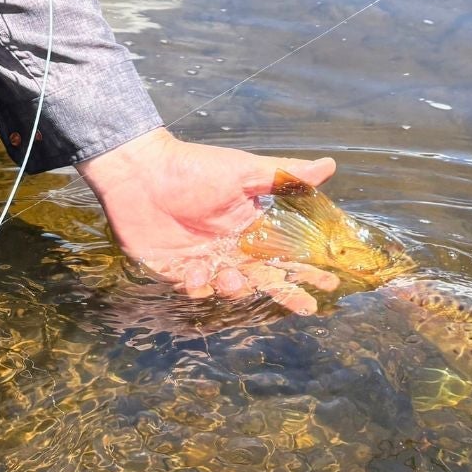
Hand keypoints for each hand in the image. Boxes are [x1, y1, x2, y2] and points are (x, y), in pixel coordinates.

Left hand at [77, 128, 340, 313]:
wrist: (141, 173)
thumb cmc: (194, 168)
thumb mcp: (243, 169)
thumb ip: (284, 174)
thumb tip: (330, 166)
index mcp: (249, 226)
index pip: (285, 252)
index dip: (306, 267)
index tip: (330, 279)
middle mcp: (231, 248)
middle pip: (264, 278)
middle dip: (287, 292)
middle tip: (306, 306)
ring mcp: (204, 261)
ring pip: (230, 287)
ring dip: (235, 288)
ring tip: (229, 277)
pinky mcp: (175, 270)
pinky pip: (194, 289)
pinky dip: (197, 286)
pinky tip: (194, 271)